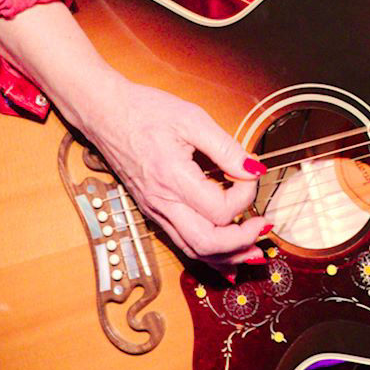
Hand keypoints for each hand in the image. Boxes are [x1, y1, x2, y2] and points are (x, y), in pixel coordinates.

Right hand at [78, 79, 271, 268]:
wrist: (106, 114)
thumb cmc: (146, 111)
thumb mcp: (193, 119)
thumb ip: (226, 148)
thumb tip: (255, 169)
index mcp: (173, 178)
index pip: (219, 209)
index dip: (245, 196)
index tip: (252, 173)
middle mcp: (162, 203)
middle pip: (206, 243)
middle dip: (241, 242)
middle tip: (264, 227)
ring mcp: (155, 210)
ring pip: (192, 250)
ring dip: (226, 256)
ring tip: (254, 250)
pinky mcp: (152, 211)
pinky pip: (181, 242)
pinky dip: (207, 253)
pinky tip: (225, 258)